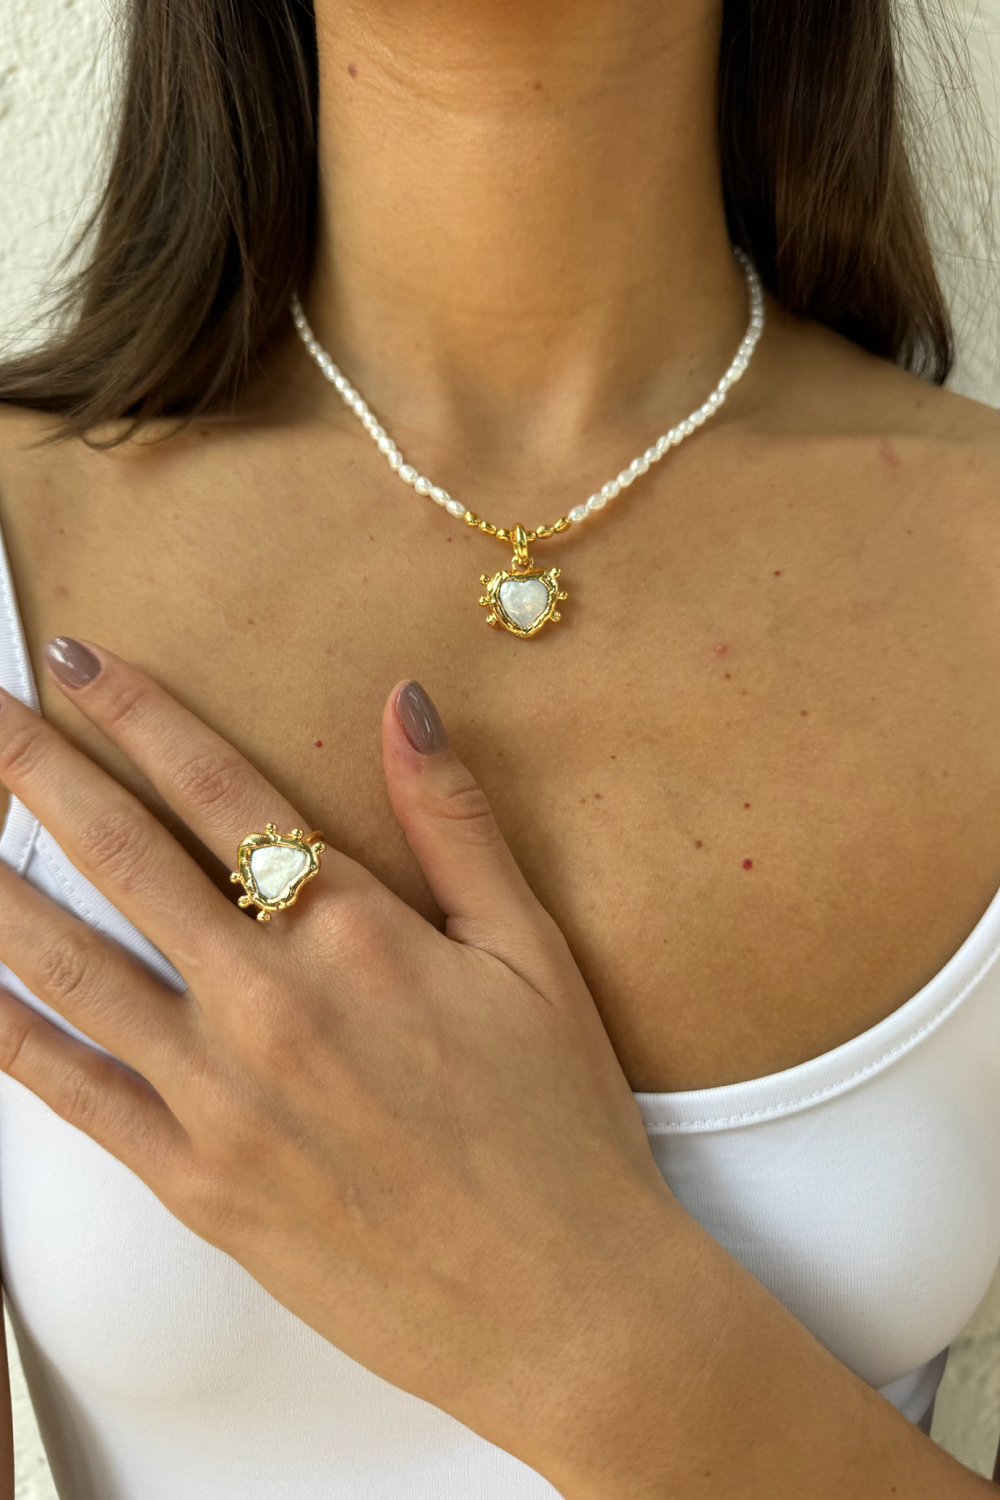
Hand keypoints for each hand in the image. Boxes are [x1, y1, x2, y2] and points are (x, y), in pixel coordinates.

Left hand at [0, 640, 678, 1484]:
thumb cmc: (560, 1128)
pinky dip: (6, 1032)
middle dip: (34, 769)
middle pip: (123, 854)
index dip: (138, 713)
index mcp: (357, 933)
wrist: (562, 1304)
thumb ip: (455, 824)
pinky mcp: (196, 1183)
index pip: (220, 789)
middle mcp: (271, 1002)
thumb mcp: (532, 955)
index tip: (76, 661)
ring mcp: (220, 1097)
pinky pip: (73, 1093)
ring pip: (71, 962)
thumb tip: (405, 704)